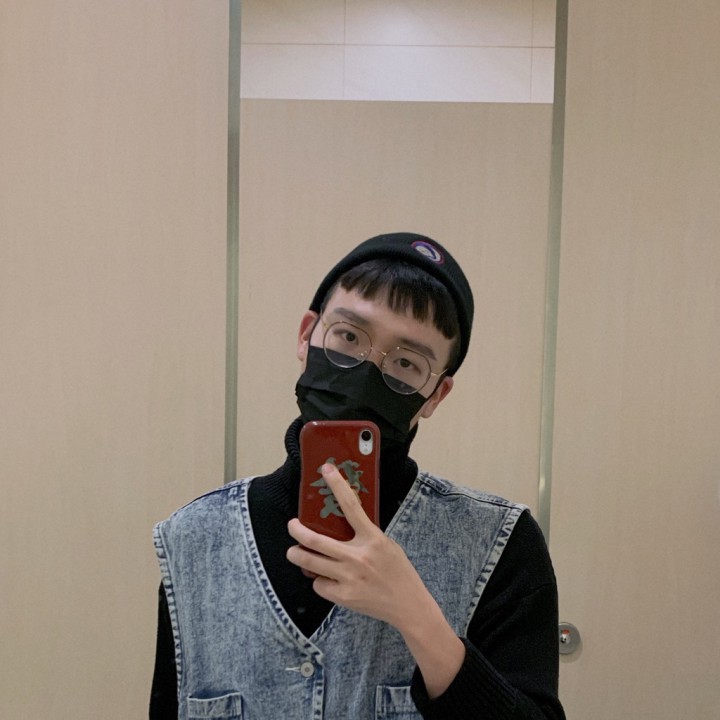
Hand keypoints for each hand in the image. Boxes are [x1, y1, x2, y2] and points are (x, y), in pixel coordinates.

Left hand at [287, 463, 424, 628]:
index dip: (338, 485)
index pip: (351, 506)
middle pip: (316, 540)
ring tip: (294, 551)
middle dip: (297, 531)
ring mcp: (349, 578)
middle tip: (292, 525)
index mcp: (372, 539)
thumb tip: (339, 522)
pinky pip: (318, 584)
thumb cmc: (398, 571)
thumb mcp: (386, 544)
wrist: (408, 605)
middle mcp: (358, 557)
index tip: (326, 470)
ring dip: (296, 554)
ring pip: (310, 562)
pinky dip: (318, 580)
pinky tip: (325, 579)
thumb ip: (365, 534)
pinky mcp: (343, 596)